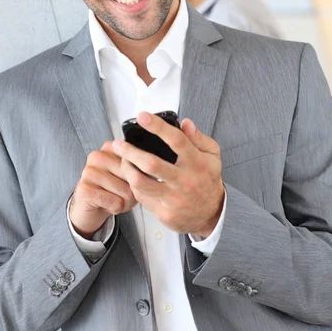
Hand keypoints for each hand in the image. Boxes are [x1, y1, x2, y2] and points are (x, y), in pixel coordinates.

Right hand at [69, 141, 136, 238]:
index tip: (130, 180)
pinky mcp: (84, 189)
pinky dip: (116, 209)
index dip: (140, 177)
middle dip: (133, 192)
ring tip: (114, 199)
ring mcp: (89, 171)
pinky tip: (107, 205)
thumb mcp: (129, 175)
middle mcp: (98, 155)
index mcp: (110, 147)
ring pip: (126, 192)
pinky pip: (115, 203)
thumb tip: (149, 172)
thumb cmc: (113, 190)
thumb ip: (139, 167)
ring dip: (125, 202)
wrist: (91, 208)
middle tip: (122, 194)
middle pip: (133, 177)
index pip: (138, 160)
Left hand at [113, 112, 224, 236]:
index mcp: (196, 163)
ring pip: (141, 183)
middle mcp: (185, 181)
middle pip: (152, 164)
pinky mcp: (165, 213)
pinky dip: (134, 184)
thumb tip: (185, 122)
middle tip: (119, 143)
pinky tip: (132, 176)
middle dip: (130, 152)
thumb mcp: (212, 155)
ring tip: (122, 159)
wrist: (212, 214)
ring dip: (127, 169)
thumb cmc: (207, 179)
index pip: (177, 140)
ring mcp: (174, 199)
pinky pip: (142, 197)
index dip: (158, 127)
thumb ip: (198, 137)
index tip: (142, 117)